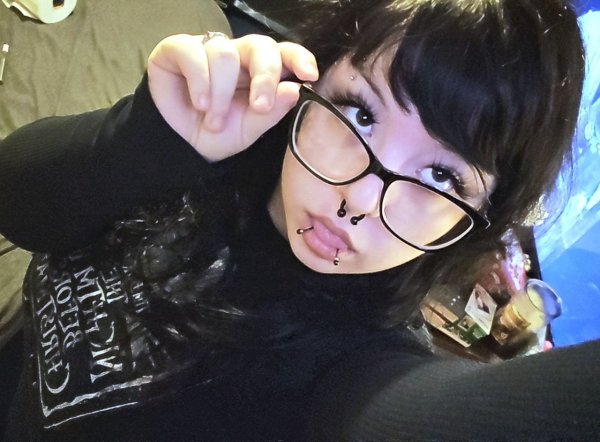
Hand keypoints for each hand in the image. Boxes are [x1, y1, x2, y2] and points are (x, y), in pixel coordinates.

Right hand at [147, 33, 318, 161]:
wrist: (178, 145)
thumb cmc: (215, 135)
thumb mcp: (247, 131)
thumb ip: (270, 112)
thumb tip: (294, 90)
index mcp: (259, 72)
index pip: (284, 53)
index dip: (299, 58)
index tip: (308, 75)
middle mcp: (237, 55)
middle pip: (260, 45)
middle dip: (265, 77)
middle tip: (260, 106)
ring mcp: (208, 49)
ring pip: (226, 54)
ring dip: (222, 93)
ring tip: (214, 121)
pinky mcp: (178, 48)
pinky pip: (193, 52)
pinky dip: (200, 82)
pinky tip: (200, 104)